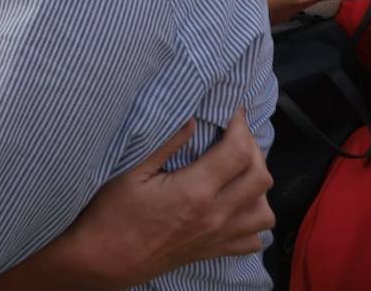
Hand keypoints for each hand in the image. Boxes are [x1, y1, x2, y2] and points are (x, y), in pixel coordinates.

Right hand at [59, 110, 272, 289]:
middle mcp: (214, 216)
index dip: (240, 125)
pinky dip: (253, 220)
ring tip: (239, 169)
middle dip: (254, 149)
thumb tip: (193, 119)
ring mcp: (217, 237)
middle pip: (260, 178)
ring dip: (258, 186)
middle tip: (235, 134)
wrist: (105, 259)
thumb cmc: (112, 214)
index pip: (238, 152)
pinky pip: (253, 240)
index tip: (233, 111)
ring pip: (264, 212)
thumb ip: (167, 144)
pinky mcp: (213, 251)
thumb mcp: (132, 171)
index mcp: (195, 191)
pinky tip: (237, 205)